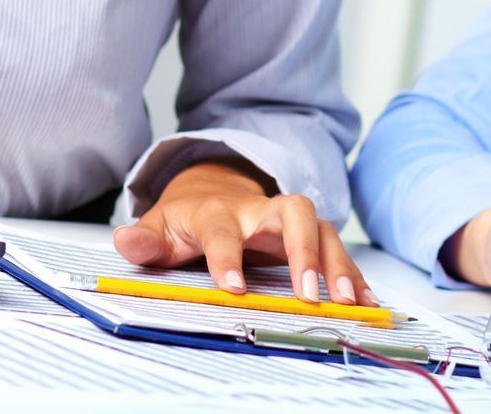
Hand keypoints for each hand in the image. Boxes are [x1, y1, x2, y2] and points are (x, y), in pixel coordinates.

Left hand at [112, 160, 377, 306]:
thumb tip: (125, 239)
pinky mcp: (307, 234)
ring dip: (338, 263)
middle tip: (310, 294)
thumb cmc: (188, 219)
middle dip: (304, 250)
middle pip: (293, 211)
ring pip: (322, 228)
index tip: (234, 289)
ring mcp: (288, 220)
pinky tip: (364, 298)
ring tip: (348, 301)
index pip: (223, 229)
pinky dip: (353, 273)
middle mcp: (260, 210)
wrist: (213, 190)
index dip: (227, 257)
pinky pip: (336, 248)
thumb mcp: (160, 228)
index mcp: (219, 211)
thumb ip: (145, 239)